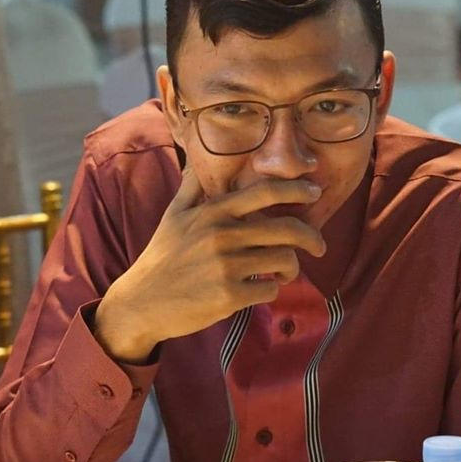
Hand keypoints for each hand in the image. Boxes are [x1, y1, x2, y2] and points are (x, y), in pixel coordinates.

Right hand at [94, 167, 325, 362]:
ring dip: (291, 269)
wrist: (141, 302)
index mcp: (213, 212)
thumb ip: (192, 188)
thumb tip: (197, 159)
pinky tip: (260, 290)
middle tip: (319, 247)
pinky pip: (270, 290)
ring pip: (285, 261)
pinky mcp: (229, 295)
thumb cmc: (161, 257)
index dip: (297, 190)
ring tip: (283, 273)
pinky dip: (271, 291)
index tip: (315, 192)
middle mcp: (222, 234)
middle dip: (312, 239)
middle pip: (288, 229)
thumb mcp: (172, 216)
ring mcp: (226, 266)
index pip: (265, 193)